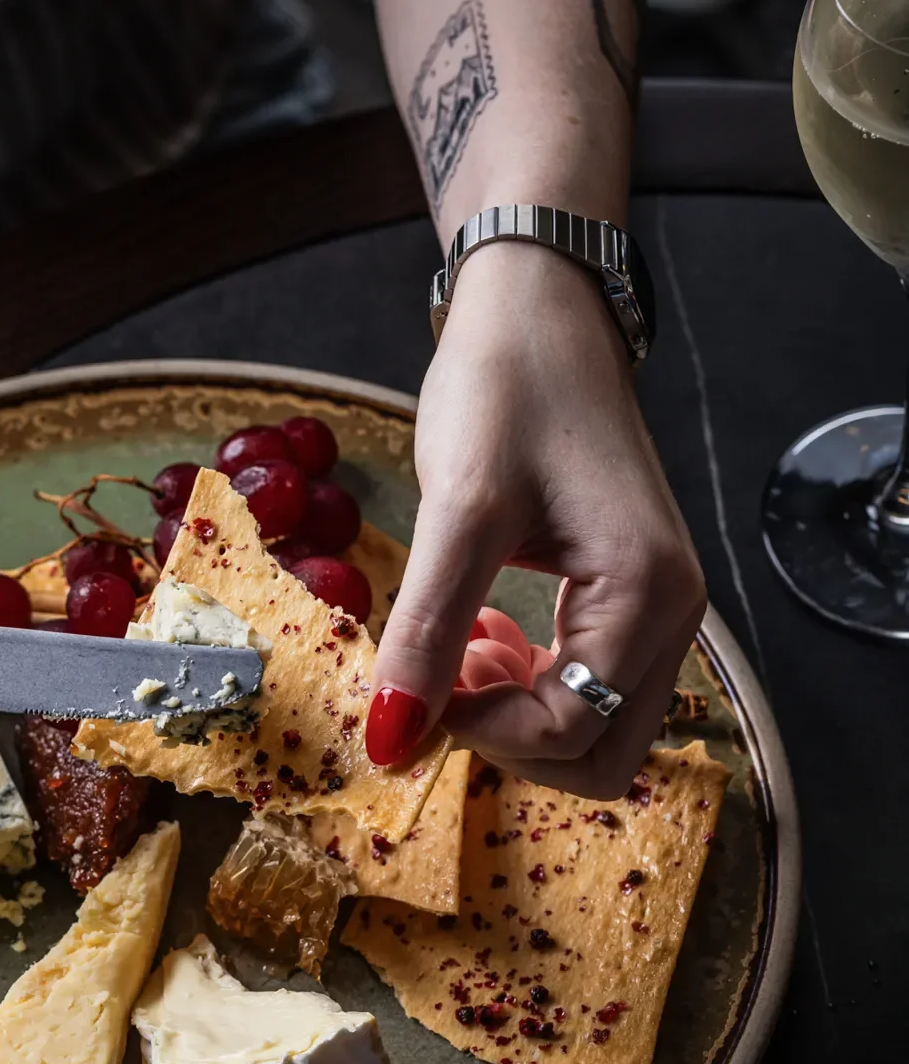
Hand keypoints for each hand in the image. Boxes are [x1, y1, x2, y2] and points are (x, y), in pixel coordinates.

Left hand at [366, 242, 705, 796]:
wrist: (538, 308)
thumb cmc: (508, 387)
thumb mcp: (457, 510)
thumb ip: (428, 630)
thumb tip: (392, 737)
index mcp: (649, 594)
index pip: (573, 730)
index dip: (483, 733)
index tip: (415, 689)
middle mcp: (673, 612)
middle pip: (600, 754)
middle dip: (510, 740)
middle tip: (441, 677)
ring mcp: (657, 606)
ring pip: (593, 725)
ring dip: (516, 715)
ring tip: (457, 650)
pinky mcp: (627, 594)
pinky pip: (587, 683)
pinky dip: (527, 683)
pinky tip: (480, 633)